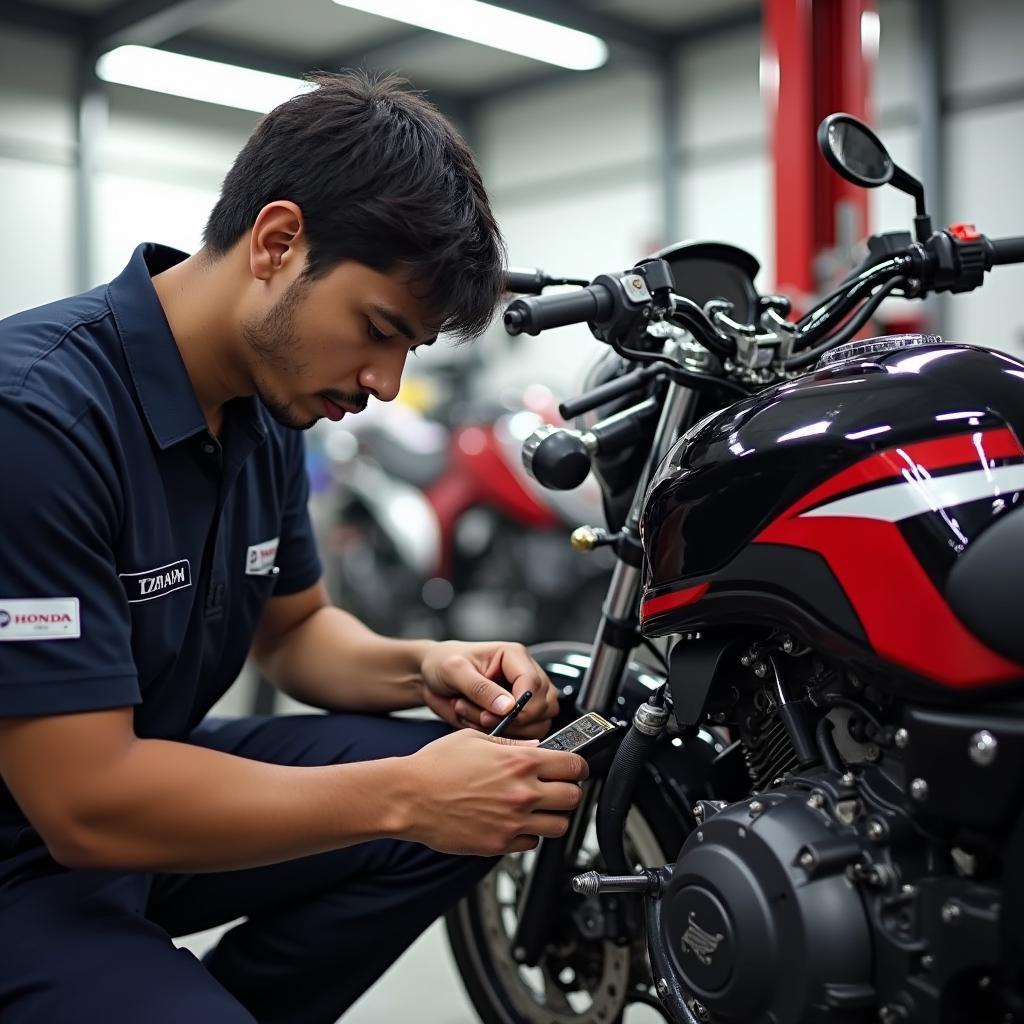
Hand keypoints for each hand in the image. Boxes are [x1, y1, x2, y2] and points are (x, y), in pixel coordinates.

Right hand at [403, 730, 587, 854]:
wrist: (408, 796)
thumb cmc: (436, 765)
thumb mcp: (476, 739)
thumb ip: (512, 744)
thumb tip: (536, 746)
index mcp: (520, 761)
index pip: (573, 766)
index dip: (578, 766)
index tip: (574, 768)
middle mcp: (522, 792)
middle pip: (573, 798)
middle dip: (569, 791)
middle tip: (557, 788)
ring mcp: (513, 821)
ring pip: (559, 826)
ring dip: (553, 816)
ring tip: (538, 808)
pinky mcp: (499, 844)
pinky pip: (531, 843)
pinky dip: (529, 834)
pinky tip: (515, 822)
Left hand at [420, 640, 559, 738]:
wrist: (429, 677)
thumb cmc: (442, 663)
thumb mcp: (455, 670)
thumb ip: (481, 688)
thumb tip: (508, 706)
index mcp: (514, 657)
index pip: (535, 685)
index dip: (523, 706)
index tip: (500, 715)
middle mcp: (523, 676)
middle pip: (544, 708)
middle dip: (512, 720)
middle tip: (481, 716)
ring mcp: (521, 698)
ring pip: (535, 725)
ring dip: (503, 729)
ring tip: (472, 714)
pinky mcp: (514, 717)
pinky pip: (520, 736)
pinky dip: (498, 736)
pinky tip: (475, 721)